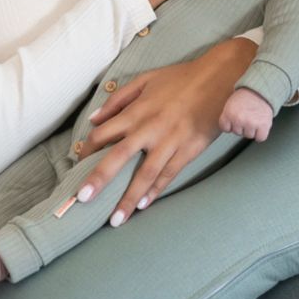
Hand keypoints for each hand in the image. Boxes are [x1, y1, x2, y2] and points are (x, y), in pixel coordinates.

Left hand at [72, 37, 256, 225]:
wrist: (219, 79)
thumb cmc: (180, 78)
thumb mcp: (145, 80)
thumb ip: (118, 99)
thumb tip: (93, 118)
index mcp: (137, 111)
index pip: (103, 134)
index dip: (88, 151)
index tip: (78, 164)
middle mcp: (150, 128)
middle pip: (118, 157)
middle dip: (99, 179)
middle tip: (82, 200)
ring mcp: (170, 141)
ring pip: (145, 174)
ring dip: (128, 198)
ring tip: (116, 220)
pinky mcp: (189, 150)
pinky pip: (169, 174)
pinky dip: (156, 191)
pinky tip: (143, 205)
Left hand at [218, 88, 273, 141]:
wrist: (260, 91)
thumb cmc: (245, 97)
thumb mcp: (230, 104)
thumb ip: (227, 117)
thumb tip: (228, 128)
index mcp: (229, 113)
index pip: (225, 128)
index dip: (230, 124)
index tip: (234, 119)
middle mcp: (239, 120)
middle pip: (237, 133)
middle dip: (242, 126)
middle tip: (246, 115)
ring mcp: (251, 123)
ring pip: (249, 136)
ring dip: (252, 129)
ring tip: (254, 118)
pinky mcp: (263, 126)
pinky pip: (260, 138)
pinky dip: (261, 133)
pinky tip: (260, 125)